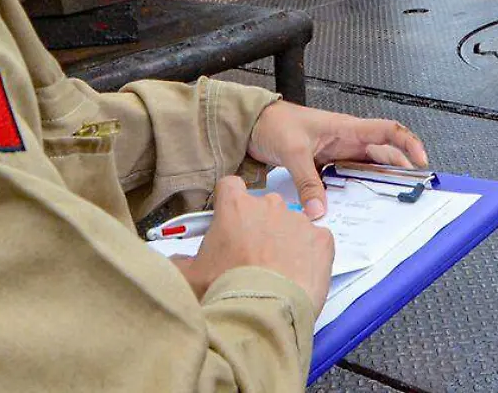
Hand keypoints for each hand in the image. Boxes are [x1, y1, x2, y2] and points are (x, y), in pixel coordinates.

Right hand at [174, 176, 334, 309]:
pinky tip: (299, 274)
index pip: (231, 186)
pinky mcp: (322, 240)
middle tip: (252, 256)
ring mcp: (299, 221)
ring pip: (292, 224)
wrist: (265, 312)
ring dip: (286, 241)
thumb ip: (180, 262)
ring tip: (278, 271)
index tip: (230, 220)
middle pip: (264, 207)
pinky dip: (311, 254)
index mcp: (236, 207)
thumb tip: (174, 262)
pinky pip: (317, 241)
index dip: (230, 202)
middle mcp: (269, 206)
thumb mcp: (190, 277)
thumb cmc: (226, 290)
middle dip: (260, 226)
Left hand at [246, 101, 428, 218]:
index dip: (408, 143)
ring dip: (380, 182)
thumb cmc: (275, 123)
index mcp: (346, 128)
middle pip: (384, 155)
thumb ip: (307, 182)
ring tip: (393, 201)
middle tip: (413, 191)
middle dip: (401, 171)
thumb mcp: (293, 151)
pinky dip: (356, 191)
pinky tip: (359, 205)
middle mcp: (348, 140)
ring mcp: (340, 153)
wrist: (254, 124)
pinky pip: (349, 179)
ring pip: (369, 169)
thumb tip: (319, 210)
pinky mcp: (328, 166)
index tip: (421, 160)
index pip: (387, 130)